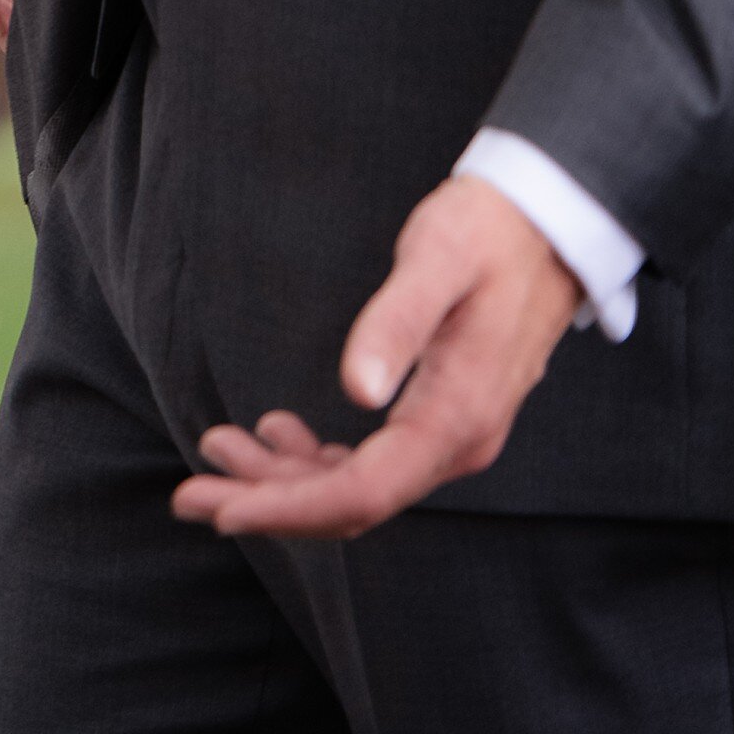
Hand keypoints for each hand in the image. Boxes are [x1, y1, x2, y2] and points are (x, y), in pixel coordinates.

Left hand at [170, 174, 582, 540]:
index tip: (220, 509)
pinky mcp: (444, 418)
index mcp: (455, 418)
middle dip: (269, 502)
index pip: (362, 492)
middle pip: (353, 503)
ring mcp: (454, 436)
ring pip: (359, 487)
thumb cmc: (485, 232)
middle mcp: (459, 444)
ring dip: (286, 479)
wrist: (544, 224)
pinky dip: (319, 459)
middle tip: (190, 492)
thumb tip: (356, 392)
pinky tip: (278, 432)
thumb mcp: (437, 260)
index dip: (287, 508)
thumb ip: (396, 323)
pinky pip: (375, 463)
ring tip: (221, 445)